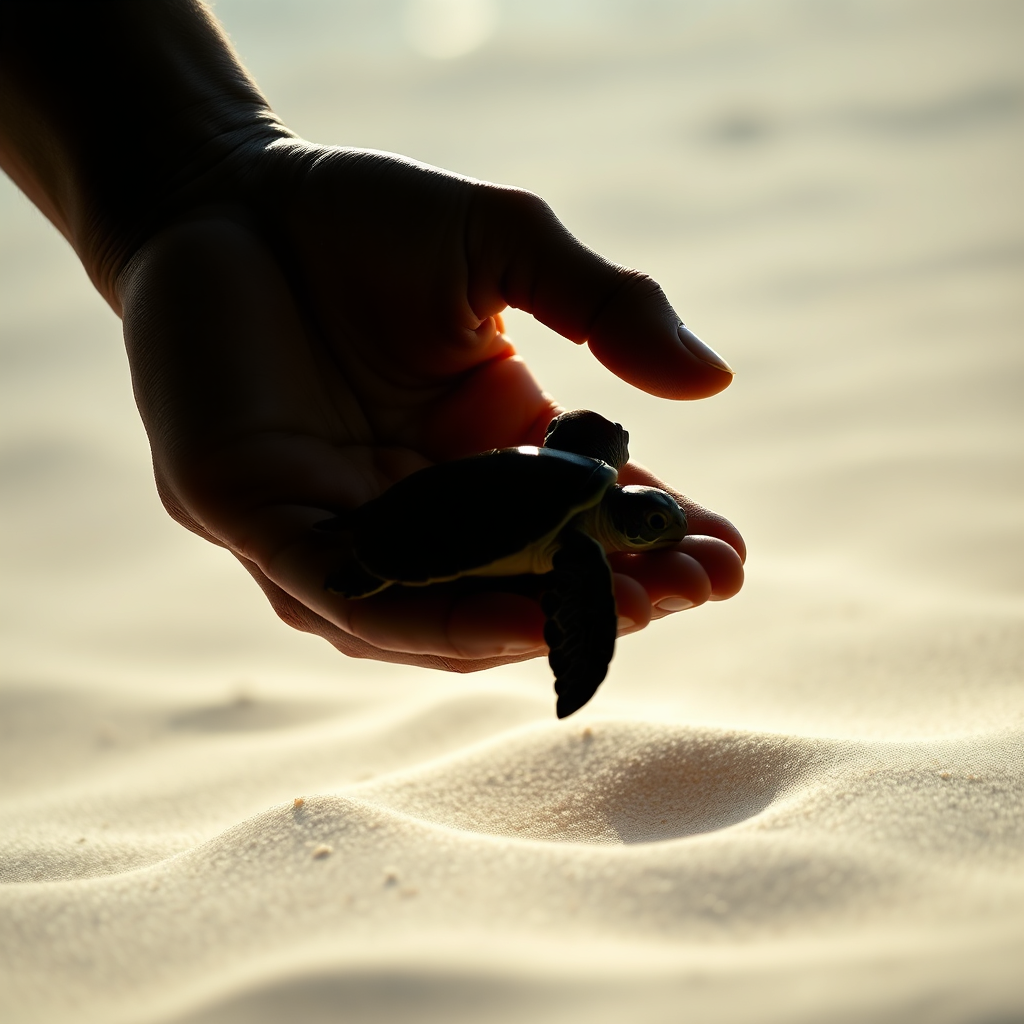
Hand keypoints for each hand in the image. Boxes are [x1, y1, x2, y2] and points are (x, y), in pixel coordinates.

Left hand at [119, 144, 744, 671]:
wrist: (227, 188)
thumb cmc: (366, 218)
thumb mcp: (505, 248)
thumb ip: (603, 306)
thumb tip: (713, 380)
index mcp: (480, 454)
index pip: (577, 522)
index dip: (649, 544)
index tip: (728, 559)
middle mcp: (416, 510)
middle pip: (520, 578)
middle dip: (609, 593)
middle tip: (691, 589)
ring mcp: (336, 526)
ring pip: (438, 611)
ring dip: (531, 620)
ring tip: (626, 611)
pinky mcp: (258, 521)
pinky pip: (345, 589)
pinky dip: (426, 614)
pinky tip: (513, 618)